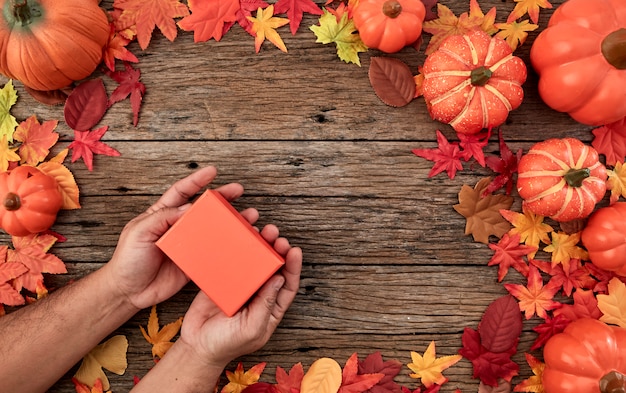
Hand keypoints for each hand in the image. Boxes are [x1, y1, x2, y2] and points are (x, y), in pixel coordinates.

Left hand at [103, 166, 260, 309]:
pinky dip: (227, 246)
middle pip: (204, 208)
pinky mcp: (193, 263)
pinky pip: (213, 251)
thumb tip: (189, 207)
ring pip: (212, 229)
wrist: (128, 292)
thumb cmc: (128, 260)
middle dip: (222, 197)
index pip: (181, 192)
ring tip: (248, 217)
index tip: (212, 171)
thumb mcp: (138, 233)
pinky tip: (239, 242)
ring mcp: (187, 245)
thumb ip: (162, 218)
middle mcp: (177, 227)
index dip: (196, 181)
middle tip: (238, 191)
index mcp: (162, 214)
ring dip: (230, 222)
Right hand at [177, 225, 302, 368]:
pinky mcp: (222, 280)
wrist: (196, 346)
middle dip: (277, 249)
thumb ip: (266, 305)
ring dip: (259, 244)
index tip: (294, 250)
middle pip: (272, 268)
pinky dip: (237, 248)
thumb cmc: (227, 344)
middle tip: (276, 235)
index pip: (287, 284)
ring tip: (262, 230)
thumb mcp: (252, 328)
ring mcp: (240, 286)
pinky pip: (232, 261)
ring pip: (254, 261)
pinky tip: (240, 236)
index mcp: (271, 308)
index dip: (293, 267)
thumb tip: (279, 279)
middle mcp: (259, 295)